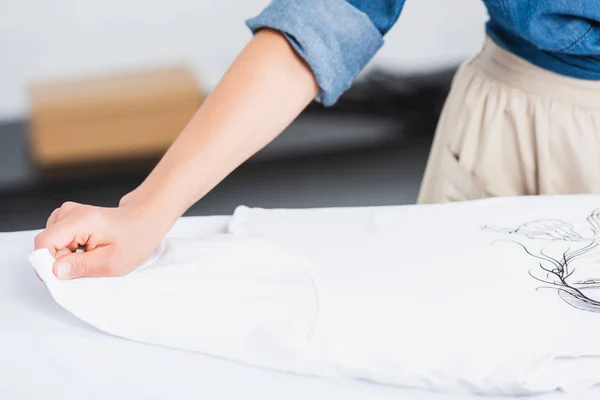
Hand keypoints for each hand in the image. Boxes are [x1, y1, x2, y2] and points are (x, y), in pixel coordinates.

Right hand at [34, 200, 171, 279]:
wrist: (146, 221)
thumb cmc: (135, 239)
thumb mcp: (111, 262)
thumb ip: (80, 267)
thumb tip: (54, 272)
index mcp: (79, 220)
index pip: (44, 243)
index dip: (48, 264)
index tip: (66, 276)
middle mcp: (69, 212)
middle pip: (46, 244)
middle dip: (61, 262)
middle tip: (88, 266)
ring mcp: (68, 213)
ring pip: (51, 244)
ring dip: (67, 256)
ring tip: (91, 256)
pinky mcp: (69, 218)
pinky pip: (58, 240)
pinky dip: (70, 250)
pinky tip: (88, 250)